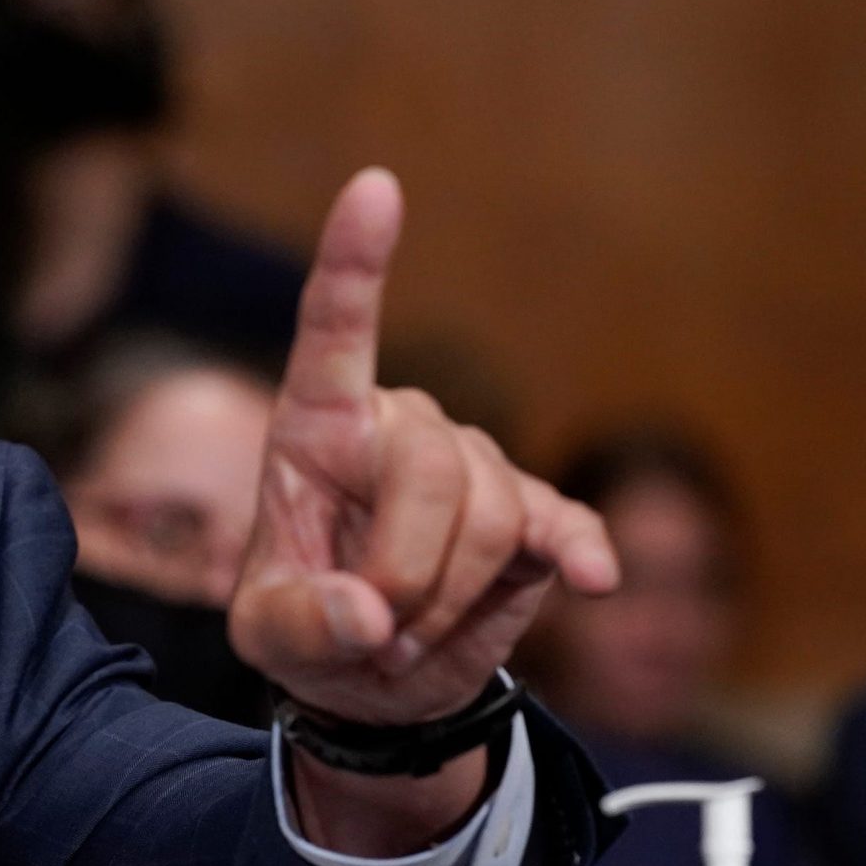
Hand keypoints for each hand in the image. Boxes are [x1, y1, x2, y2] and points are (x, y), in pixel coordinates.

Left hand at [228, 171, 618, 848]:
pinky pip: (564, 524)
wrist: (377, 680)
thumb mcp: (270, 639)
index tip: (374, 186)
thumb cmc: (307, 628)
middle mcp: (400, 427)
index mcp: (318, 429)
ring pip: (492, 515)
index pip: (334, 330)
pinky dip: (580, 552)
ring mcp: (474, 466)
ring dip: (450, 596)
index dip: (355, 261)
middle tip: (375, 632)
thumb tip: (364, 613)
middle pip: (434, 469)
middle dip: (408, 569)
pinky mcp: (534, 516)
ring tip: (407, 632)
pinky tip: (595, 581)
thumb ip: (301, 625)